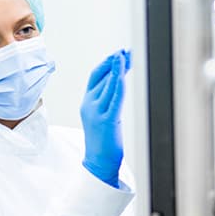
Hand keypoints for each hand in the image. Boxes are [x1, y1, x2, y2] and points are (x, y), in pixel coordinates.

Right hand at [81, 49, 129, 186]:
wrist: (98, 164)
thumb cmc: (104, 142)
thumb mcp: (103, 117)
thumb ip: (108, 101)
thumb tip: (118, 85)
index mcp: (87, 103)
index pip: (95, 76)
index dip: (107, 63)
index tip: (119, 54)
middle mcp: (89, 105)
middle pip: (102, 76)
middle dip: (115, 62)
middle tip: (127, 51)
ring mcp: (96, 112)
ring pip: (108, 83)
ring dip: (118, 68)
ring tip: (127, 56)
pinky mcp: (107, 120)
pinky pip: (114, 97)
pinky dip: (119, 82)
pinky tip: (124, 73)